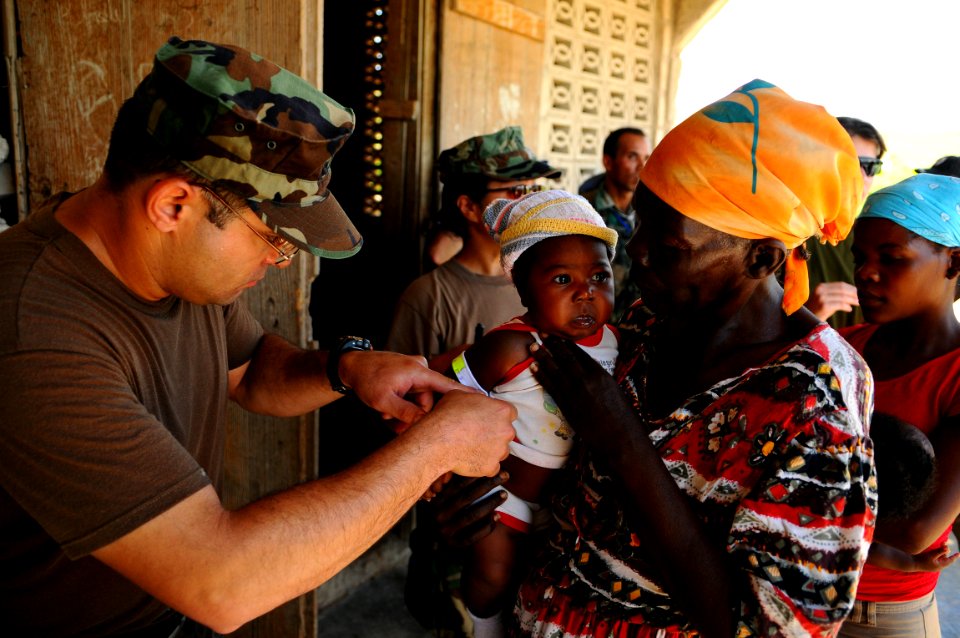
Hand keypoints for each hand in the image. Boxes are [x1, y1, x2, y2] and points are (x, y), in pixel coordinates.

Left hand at [339, 351, 476, 423]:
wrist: (350, 364)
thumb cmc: (366, 378)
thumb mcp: (384, 400)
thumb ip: (407, 413)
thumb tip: (425, 425)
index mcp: (419, 372)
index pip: (448, 385)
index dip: (467, 395)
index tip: (485, 402)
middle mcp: (420, 369)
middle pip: (429, 401)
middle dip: (414, 415)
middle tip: (394, 424)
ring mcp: (414, 372)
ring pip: (419, 400)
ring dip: (405, 411)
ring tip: (386, 414)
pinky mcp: (408, 376)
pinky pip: (412, 395)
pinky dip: (402, 404)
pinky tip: (387, 408)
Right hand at [411, 390, 515, 477]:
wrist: (437, 441)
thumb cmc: (447, 417)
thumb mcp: (459, 395)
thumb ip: (475, 398)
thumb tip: (476, 399)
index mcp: (502, 410)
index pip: (510, 413)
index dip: (498, 416)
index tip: (489, 419)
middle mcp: (506, 430)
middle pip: (506, 432)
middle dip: (494, 433)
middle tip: (477, 434)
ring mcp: (500, 450)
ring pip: (500, 450)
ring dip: (490, 449)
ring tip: (471, 447)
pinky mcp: (492, 467)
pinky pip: (492, 467)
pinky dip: (483, 464)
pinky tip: (470, 458)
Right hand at [426, 473, 508, 547]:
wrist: (432, 544)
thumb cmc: (442, 514)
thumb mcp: (440, 499)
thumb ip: (450, 485)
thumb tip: (470, 463)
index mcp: (436, 501)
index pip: (458, 486)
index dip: (476, 475)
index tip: (493, 466)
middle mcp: (439, 516)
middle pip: (467, 498)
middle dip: (488, 485)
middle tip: (505, 475)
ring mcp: (446, 532)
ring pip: (472, 516)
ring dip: (490, 503)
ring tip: (504, 494)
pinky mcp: (454, 545)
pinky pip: (473, 535)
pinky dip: (487, 526)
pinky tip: (498, 516)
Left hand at [529, 335, 642, 460]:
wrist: (618, 435)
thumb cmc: (621, 415)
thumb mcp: (613, 389)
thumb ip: (599, 379)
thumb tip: (588, 371)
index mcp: (599, 373)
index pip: (579, 353)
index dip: (566, 343)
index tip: (557, 334)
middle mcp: (586, 379)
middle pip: (565, 357)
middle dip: (551, 344)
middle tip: (540, 332)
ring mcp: (574, 391)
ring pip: (554, 369)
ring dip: (542, 356)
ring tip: (532, 346)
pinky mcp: (566, 404)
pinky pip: (550, 386)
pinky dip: (541, 375)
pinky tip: (533, 367)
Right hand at [804, 282, 858, 320]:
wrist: (803, 320)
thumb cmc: (816, 310)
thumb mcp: (823, 299)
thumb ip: (834, 294)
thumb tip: (853, 293)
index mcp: (821, 286)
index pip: (841, 285)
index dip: (852, 288)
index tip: (859, 293)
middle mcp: (821, 290)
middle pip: (843, 289)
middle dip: (854, 294)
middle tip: (862, 298)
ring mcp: (822, 298)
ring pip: (843, 297)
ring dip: (853, 300)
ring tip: (858, 303)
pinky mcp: (824, 306)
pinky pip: (840, 305)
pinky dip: (846, 307)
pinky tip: (849, 309)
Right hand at [912, 543, 959, 571]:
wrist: (911, 563)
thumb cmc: (921, 559)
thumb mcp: (931, 555)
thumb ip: (940, 551)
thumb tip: (948, 548)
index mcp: (940, 566)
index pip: (950, 561)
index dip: (954, 557)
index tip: (959, 553)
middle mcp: (938, 566)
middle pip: (945, 558)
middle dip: (945, 550)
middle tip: (944, 542)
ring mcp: (933, 565)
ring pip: (940, 557)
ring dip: (941, 551)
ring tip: (942, 544)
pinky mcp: (929, 563)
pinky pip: (936, 558)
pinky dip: (938, 553)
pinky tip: (937, 549)